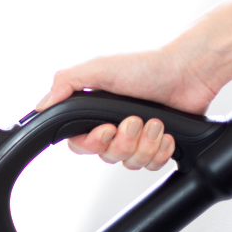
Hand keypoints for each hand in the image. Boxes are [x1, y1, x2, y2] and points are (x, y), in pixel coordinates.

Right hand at [34, 45, 223, 170]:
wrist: (190, 70)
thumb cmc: (147, 66)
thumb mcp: (99, 68)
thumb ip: (65, 83)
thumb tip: (40, 106)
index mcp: (96, 111)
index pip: (80, 144)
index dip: (93, 143)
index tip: (107, 129)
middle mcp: (115, 126)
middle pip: (107, 156)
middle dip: (123, 143)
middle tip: (135, 121)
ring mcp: (138, 137)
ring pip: (130, 163)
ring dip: (145, 145)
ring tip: (155, 123)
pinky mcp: (159, 144)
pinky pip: (152, 165)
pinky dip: (161, 151)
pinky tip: (167, 134)